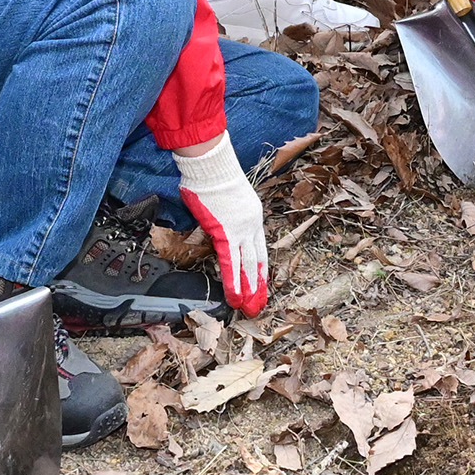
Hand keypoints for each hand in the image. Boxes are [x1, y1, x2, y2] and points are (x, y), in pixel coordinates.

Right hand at [168, 133, 268, 314]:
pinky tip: (236, 295)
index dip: (260, 269)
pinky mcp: (226, 233)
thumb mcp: (230, 200)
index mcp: (254, 217)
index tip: (262, 283)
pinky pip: (231, 262)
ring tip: (249, 308)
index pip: (260, 249)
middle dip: (259, 285)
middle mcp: (252, 225)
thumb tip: (219, 227)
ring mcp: (241, 230)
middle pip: (257, 261)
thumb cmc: (215, 178)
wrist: (212, 166)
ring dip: (248, 289)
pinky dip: (234, 281)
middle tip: (259, 305)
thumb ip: (228, 217)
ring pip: (247, 265)